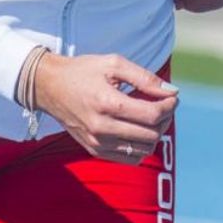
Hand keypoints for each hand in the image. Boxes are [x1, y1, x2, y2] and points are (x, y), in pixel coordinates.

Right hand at [33, 53, 177, 163]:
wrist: (49, 87)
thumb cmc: (83, 71)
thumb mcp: (114, 64)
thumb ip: (144, 78)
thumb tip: (171, 91)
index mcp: (108, 103)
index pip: (152, 115)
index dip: (169, 106)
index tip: (173, 96)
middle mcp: (102, 128)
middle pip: (151, 134)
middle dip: (165, 118)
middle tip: (164, 104)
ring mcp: (97, 142)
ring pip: (144, 149)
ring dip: (156, 134)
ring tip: (152, 116)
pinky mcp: (94, 151)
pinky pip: (130, 158)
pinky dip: (141, 146)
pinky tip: (138, 129)